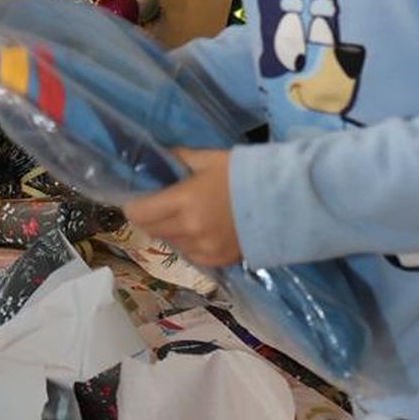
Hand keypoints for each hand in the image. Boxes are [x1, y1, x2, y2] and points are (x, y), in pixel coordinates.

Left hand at [123, 147, 240, 270]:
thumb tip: (159, 158)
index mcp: (185, 201)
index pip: (140, 212)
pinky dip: (189, 244)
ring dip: (170, 231)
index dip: (133, 206)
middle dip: (150, 218)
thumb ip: (180, 159)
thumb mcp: (210, 159)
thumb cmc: (246, 173)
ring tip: (183, 217)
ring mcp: (204, 248)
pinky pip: (191, 256)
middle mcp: (190, 229)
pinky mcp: (219, 261)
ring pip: (171, 243)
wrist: (285, 199)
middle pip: (152, 230)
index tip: (135, 200)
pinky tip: (200, 231)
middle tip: (158, 206)